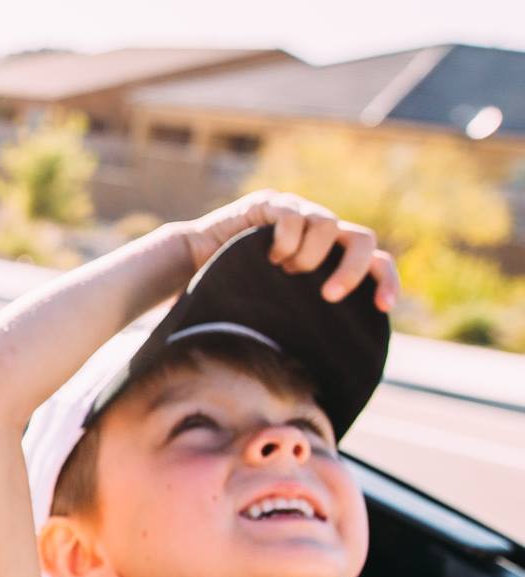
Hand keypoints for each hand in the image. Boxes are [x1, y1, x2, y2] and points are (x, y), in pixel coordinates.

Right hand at [168, 188, 399, 309]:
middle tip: (329, 295)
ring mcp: (297, 212)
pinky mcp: (272, 203)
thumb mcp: (278, 307)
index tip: (383, 308)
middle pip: (363, 238)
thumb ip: (306, 317)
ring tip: (283, 271)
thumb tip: (330, 373)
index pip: (376, 260)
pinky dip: (284, 243)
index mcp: (330, 255)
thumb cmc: (231, 291)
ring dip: (308, 257)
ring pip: (327, 224)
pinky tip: (267, 256)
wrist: (190, 263)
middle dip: (351, 270)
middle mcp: (320, 230)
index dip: (386, 281)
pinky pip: (292, 218)